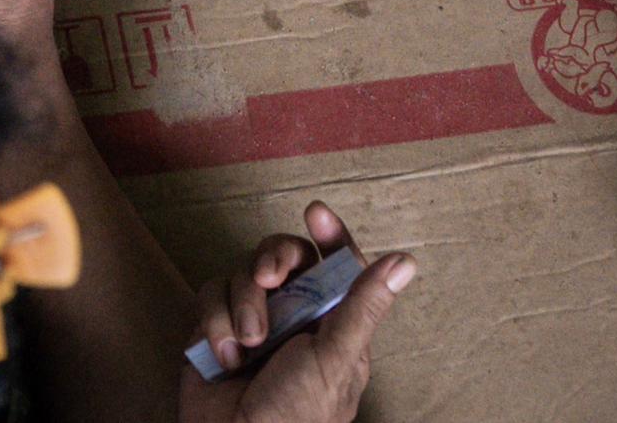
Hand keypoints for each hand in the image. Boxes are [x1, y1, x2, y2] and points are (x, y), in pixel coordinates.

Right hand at [179, 204, 414, 422]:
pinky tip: (224, 355)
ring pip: (244, 271)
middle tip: (269, 277)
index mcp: (333, 321)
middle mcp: (295, 315)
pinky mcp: (216, 326)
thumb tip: (405, 261)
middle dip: (275, 257)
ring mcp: (253, 319)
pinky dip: (215, 322)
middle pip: (286, 254)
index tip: (316, 213)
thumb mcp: (336, 358)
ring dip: (243, 305)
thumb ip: (364, 307)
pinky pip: (211, 294)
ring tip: (247, 346)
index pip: (337, 264)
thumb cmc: (297, 416)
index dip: (330, 235)